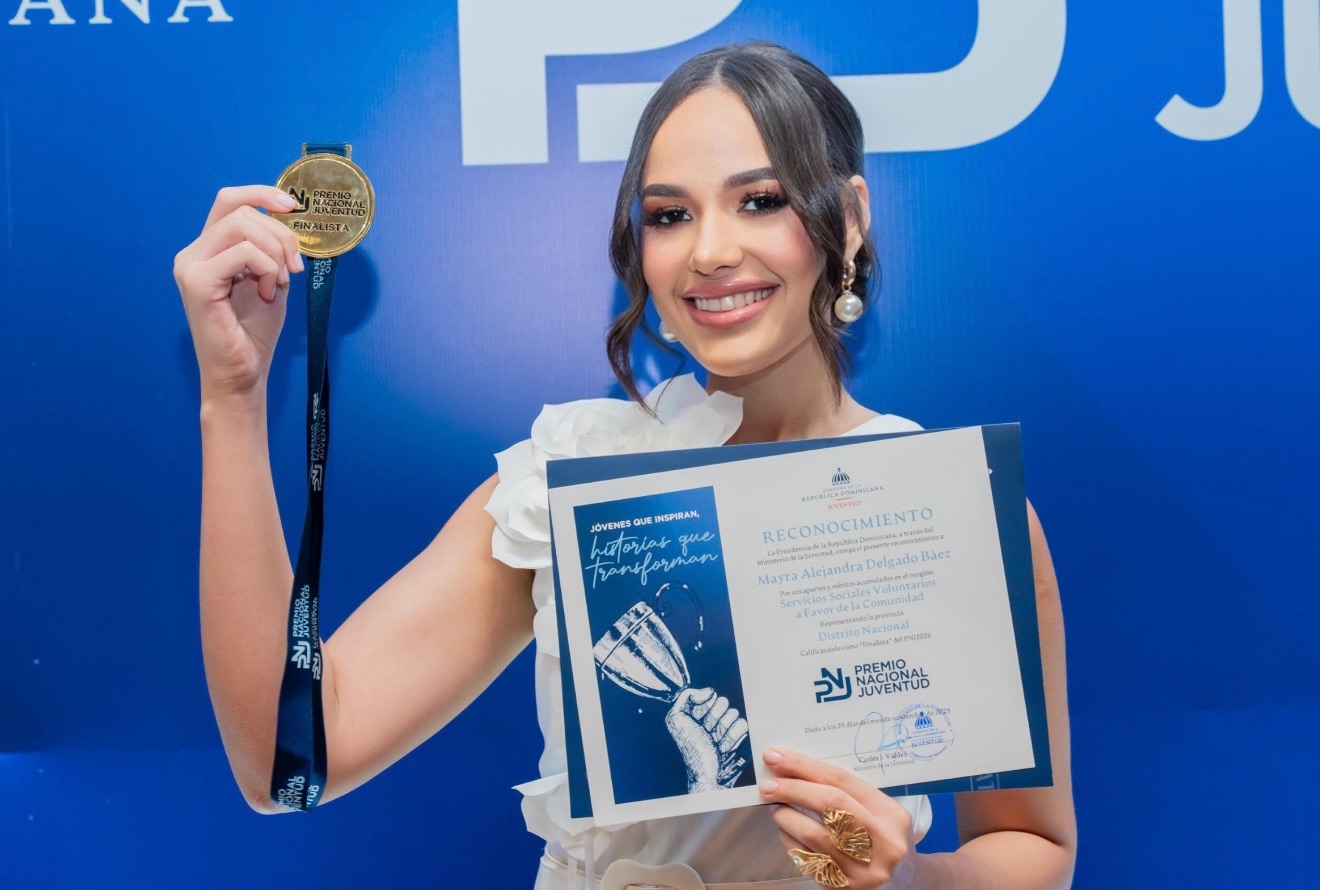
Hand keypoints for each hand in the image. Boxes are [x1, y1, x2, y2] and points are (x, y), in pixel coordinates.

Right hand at [173, 186, 304, 403]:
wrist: (242, 374)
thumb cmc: (254, 332)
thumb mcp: (271, 279)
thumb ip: (272, 248)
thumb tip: (286, 215)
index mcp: (209, 249)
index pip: (230, 200)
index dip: (262, 194)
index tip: (293, 208)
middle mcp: (193, 253)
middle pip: (241, 210)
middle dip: (280, 233)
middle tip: (295, 267)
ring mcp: (190, 266)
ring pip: (243, 226)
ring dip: (275, 252)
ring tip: (278, 283)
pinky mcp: (197, 282)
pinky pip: (243, 253)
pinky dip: (267, 269)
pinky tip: (267, 293)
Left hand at [665, 687, 748, 792]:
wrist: (704, 774)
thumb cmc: (691, 749)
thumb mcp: (675, 718)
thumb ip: (686, 696)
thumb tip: (708, 691)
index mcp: (698, 710)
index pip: (710, 695)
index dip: (703, 708)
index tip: (697, 721)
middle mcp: (713, 716)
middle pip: (723, 702)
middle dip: (713, 719)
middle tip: (706, 733)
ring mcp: (727, 726)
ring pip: (734, 713)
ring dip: (722, 730)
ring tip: (714, 742)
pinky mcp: (739, 736)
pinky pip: (743, 725)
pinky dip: (732, 737)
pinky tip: (722, 747)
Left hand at [760, 747, 914, 888]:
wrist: (903, 882)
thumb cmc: (882, 837)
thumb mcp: (879, 812)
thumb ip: (847, 793)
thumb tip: (795, 770)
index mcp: (891, 815)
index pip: (842, 781)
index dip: (805, 767)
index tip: (777, 757)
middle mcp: (883, 843)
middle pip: (831, 805)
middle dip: (793, 790)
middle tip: (767, 785)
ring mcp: (865, 870)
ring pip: (816, 836)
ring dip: (787, 818)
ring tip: (775, 808)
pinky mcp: (846, 888)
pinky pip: (809, 861)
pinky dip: (792, 842)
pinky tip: (785, 831)